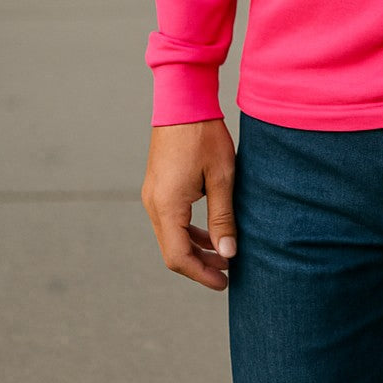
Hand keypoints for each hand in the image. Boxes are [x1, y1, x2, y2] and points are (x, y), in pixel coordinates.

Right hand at [141, 119, 236, 290]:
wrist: (183, 100)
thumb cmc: (205, 135)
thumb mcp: (221, 177)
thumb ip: (223, 217)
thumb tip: (228, 254)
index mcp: (167, 205)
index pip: (178, 257)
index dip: (202, 274)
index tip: (225, 282)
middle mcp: (154, 204)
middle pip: (172, 250)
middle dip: (200, 264)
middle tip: (229, 272)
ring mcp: (153, 195)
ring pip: (171, 236)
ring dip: (195, 248)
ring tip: (224, 254)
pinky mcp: (158, 186)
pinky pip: (171, 220)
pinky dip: (189, 231)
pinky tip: (210, 232)